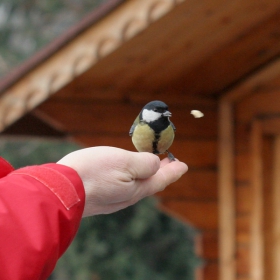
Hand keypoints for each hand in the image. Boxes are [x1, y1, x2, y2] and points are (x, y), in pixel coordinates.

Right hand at [57, 146, 187, 216]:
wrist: (60, 191)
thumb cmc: (93, 172)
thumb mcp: (124, 162)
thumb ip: (144, 164)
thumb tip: (156, 163)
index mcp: (137, 188)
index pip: (162, 179)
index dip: (174, 171)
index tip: (184, 165)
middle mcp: (127, 197)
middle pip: (151, 183)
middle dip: (162, 172)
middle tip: (170, 163)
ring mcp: (113, 199)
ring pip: (138, 185)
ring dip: (148, 174)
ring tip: (152, 164)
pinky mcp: (101, 197)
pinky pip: (124, 186)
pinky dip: (133, 177)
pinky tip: (127, 173)